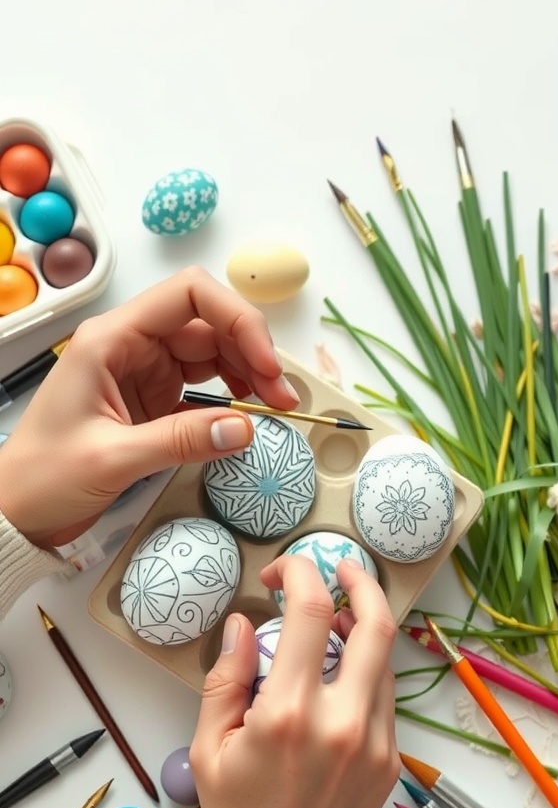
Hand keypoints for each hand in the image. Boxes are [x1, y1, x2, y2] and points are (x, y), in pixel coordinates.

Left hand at [0, 266, 296, 546]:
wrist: (15, 512)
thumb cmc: (43, 477)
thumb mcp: (112, 459)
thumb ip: (180, 440)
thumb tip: (245, 429)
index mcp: (112, 338)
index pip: (190, 295)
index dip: (237, 320)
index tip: (265, 365)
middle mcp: (130, 345)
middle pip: (209, 324)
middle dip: (252, 353)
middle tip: (281, 399)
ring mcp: (142, 371)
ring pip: (211, 354)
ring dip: (247, 374)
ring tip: (273, 408)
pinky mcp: (150, 400)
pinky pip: (201, 387)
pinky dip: (229, 399)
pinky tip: (245, 417)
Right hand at [190, 555, 399, 807]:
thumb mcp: (208, 749)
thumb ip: (224, 678)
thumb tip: (242, 624)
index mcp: (289, 714)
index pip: (309, 613)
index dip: (298, 574)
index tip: (279, 574)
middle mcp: (342, 721)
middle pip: (376, 623)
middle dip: (360, 581)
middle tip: (339, 568)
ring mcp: (375, 741)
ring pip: (386, 658)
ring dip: (363, 627)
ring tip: (335, 622)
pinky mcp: (391, 759)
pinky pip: (384, 695)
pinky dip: (366, 670)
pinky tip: (340, 673)